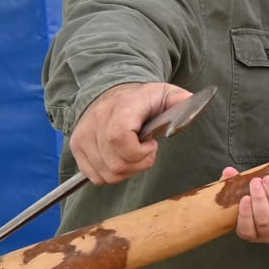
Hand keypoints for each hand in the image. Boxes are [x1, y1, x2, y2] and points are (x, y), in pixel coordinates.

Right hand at [70, 81, 194, 183]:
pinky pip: (94, 176)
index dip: (139, 151)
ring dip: (126, 170)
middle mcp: (97, 120)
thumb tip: (191, 101)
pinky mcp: (77, 146)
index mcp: (121, 107)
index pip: (119, 138)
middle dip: (138, 164)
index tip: (151, 144)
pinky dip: (110, 173)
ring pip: (106, 173)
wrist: (111, 92)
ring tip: (133, 153)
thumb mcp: (165, 94)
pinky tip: (120, 157)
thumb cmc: (142, 98)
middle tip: (145, 151)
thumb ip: (180, 100)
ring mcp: (84, 135)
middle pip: (116, 163)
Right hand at [226, 169, 268, 242]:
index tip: (244, 198)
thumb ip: (237, 183)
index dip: (245, 216)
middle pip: (263, 222)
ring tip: (268, 180)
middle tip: (256, 182)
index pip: (246, 231)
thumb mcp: (252, 190)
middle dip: (259, 200)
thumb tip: (228, 172)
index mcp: (253, 231)